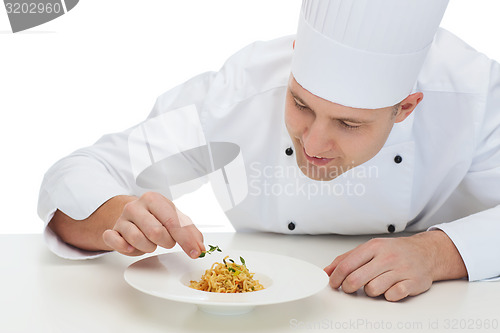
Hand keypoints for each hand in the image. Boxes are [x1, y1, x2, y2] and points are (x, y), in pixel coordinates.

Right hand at [102, 192, 204, 257]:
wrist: (133, 214)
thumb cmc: (156, 217)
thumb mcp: (175, 219)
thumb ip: (190, 232)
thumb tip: (200, 247)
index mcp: (153, 199)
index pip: (172, 221)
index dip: (185, 239)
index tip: (194, 252)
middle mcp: (136, 206)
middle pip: (155, 232)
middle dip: (166, 242)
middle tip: (167, 241)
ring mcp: (122, 218)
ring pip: (137, 240)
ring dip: (149, 247)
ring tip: (151, 242)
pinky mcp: (113, 230)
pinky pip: (114, 241)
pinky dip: (124, 247)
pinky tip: (130, 246)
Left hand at [324, 230, 466, 300]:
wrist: (425, 253)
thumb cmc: (394, 251)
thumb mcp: (369, 248)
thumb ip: (347, 258)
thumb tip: (327, 271)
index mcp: (373, 247)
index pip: (347, 265)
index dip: (336, 278)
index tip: (333, 284)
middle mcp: (386, 257)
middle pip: (356, 279)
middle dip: (348, 288)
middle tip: (350, 288)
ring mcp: (400, 270)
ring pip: (372, 290)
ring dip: (370, 291)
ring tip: (374, 285)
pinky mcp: (412, 283)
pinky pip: (392, 296)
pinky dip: (388, 295)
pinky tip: (390, 288)